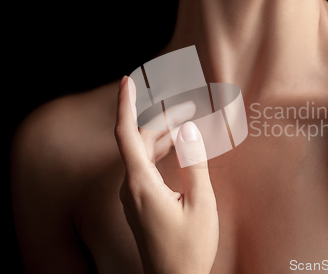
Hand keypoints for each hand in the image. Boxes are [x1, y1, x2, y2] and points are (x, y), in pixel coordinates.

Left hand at [114, 76, 218, 273]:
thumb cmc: (189, 248)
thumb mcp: (201, 203)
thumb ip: (195, 163)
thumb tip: (189, 129)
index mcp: (141, 184)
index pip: (126, 134)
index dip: (125, 104)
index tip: (126, 80)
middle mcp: (130, 186)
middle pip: (140, 140)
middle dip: (162, 118)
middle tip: (188, 103)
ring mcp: (133, 195)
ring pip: (144, 154)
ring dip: (165, 136)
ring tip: (189, 122)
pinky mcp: (140, 202)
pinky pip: (147, 167)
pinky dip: (163, 152)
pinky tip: (180, 148)